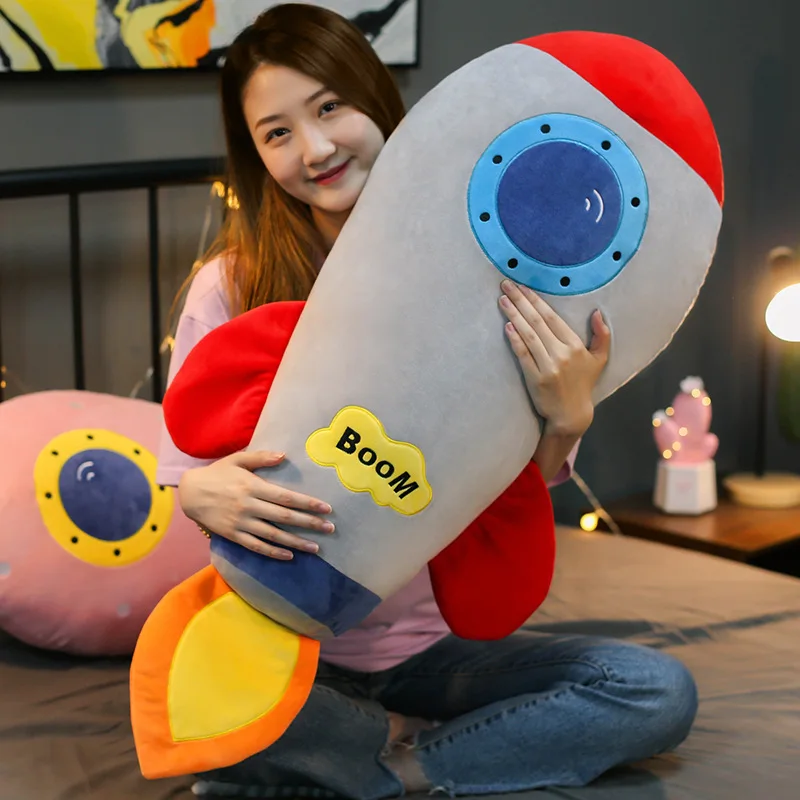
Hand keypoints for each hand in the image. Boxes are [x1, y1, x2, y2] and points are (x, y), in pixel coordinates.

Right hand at [178, 450, 333, 559]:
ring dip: (296, 542)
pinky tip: (289, 556)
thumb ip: (261, 457)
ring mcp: (241, 523)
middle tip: (330, 528)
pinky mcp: (233, 535)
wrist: (189, 493)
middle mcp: (249, 506)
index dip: (308, 503)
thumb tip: (284, 456)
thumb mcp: (237, 459)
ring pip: (273, 535)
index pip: (286, 497)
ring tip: (316, 547)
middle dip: (309, 523)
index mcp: (253, 486)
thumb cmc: (217, 473)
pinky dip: (273, 552)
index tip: (326, 508)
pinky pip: (256, 546)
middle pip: (285, 517)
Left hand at [499, 279, 610, 435]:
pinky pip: (523, 354)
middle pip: (537, 321)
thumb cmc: (583, 384)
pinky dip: (515, 339)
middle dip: (520, 301)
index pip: (551, 317)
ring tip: (502, 300)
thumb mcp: (599, 359)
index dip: (536, 301)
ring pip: (528, 335)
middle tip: (506, 285)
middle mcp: (561, 353)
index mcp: (575, 345)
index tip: (523, 287)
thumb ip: (601, 335)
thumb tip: (596, 312)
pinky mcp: (535, 378)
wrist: (571, 414)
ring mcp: (547, 366)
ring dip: (513, 315)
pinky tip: (507, 326)